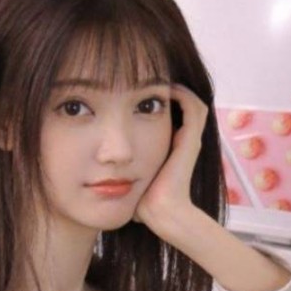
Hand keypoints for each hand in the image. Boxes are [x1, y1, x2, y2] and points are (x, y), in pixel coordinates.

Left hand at [133, 83, 209, 236]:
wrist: (159, 213)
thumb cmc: (142, 203)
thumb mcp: (129, 180)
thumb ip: (120, 170)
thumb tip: (97, 168)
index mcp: (170, 149)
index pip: (167, 117)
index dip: (154, 102)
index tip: (134, 91)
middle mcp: (183, 142)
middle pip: (183, 106)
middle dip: (164, 91)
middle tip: (147, 79)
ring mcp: (189, 140)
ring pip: (191, 102)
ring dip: (176, 88)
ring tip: (158, 77)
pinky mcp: (191, 140)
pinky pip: (193, 106)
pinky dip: (181, 93)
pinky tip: (164, 85)